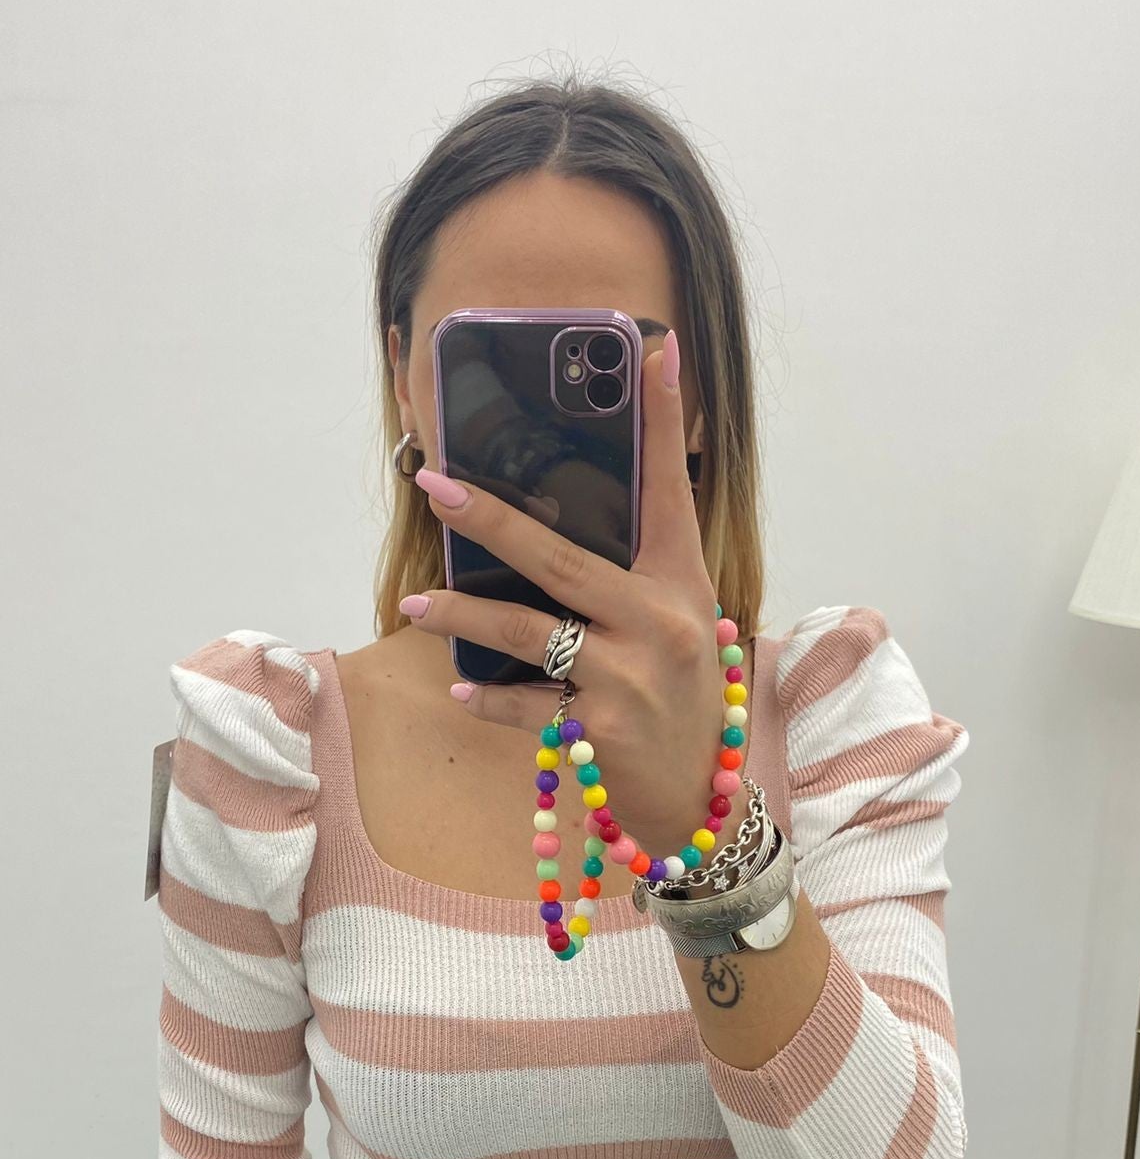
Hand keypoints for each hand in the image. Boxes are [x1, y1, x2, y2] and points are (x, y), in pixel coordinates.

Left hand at [403, 338, 737, 859]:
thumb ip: (634, 578)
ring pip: (526, 630)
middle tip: (434, 486)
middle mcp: (661, 621)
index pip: (671, 490)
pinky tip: (460, 685)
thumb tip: (557, 524)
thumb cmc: (681, 703)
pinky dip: (486, 696)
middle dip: (489, 517)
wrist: (702, 806)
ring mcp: (630, 676)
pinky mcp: (600, 729)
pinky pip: (523, 702)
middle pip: (558, 557)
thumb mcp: (677, 628)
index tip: (652, 352)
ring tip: (418, 603)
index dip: (662, 421)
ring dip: (462, 613)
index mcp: (682, 585)